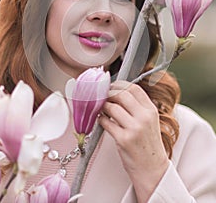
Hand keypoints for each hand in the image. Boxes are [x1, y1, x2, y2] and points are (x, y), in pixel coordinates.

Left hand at [98, 80, 168, 202]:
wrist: (152, 170)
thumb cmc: (147, 145)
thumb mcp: (149, 122)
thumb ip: (137, 107)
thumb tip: (116, 93)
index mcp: (151, 110)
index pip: (134, 88)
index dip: (119, 84)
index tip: (111, 86)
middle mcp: (144, 117)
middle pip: (121, 94)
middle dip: (108, 93)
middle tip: (101, 95)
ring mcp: (134, 128)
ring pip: (112, 107)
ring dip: (102, 106)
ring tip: (100, 108)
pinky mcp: (124, 139)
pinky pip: (106, 122)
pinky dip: (100, 119)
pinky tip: (100, 120)